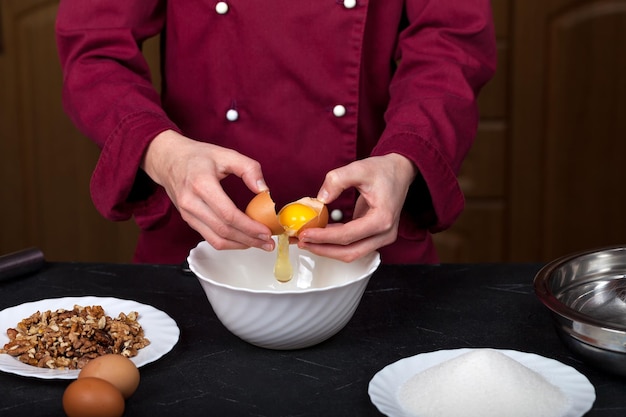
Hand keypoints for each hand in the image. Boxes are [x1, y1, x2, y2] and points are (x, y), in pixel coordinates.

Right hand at [141, 130, 274, 250]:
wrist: (168, 159)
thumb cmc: (197, 156)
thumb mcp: (225, 153)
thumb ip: (248, 168)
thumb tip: (264, 190)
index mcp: (201, 184)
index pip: (228, 214)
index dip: (249, 226)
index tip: (266, 231)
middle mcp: (191, 202)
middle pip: (223, 230)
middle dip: (249, 239)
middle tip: (268, 242)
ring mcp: (187, 214)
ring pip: (216, 239)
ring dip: (240, 245)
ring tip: (259, 244)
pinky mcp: (188, 220)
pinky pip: (210, 238)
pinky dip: (229, 243)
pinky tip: (243, 240)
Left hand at [297, 153, 416, 261]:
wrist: (400, 171)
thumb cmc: (383, 170)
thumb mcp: (359, 168)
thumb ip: (337, 180)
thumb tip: (320, 199)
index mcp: (382, 219)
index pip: (348, 235)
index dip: (323, 237)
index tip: (304, 233)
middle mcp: (385, 233)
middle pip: (349, 252)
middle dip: (322, 249)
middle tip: (300, 241)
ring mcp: (382, 237)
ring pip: (351, 253)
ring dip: (327, 249)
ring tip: (305, 241)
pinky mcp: (376, 236)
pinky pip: (353, 245)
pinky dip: (335, 244)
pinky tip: (318, 236)